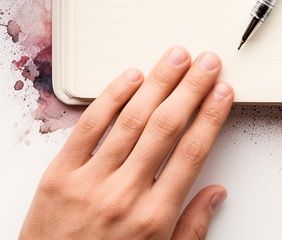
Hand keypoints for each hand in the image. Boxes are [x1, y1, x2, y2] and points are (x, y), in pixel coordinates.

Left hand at [20, 48, 233, 239]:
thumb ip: (191, 227)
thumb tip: (215, 194)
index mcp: (154, 217)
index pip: (192, 152)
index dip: (211, 116)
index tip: (223, 92)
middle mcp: (124, 195)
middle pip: (166, 127)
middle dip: (192, 88)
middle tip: (207, 63)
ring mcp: (89, 182)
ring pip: (131, 119)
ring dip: (158, 83)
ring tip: (176, 58)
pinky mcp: (58, 176)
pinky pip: (88, 127)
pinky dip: (110, 99)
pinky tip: (130, 78)